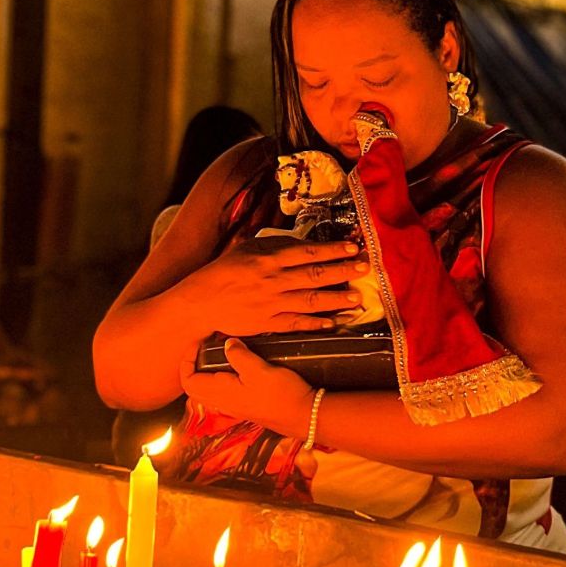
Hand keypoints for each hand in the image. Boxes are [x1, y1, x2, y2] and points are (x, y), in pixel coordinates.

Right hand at [173, 237, 369, 339]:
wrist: (201, 301)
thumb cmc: (225, 271)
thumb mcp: (248, 248)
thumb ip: (275, 245)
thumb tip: (301, 242)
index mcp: (268, 258)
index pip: (307, 252)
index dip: (332, 249)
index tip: (352, 247)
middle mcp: (273, 280)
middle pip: (314, 275)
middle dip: (342, 271)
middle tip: (364, 268)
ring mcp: (271, 304)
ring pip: (310, 300)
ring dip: (336, 299)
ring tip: (357, 297)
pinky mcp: (267, 324)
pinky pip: (296, 323)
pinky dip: (315, 323)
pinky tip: (332, 322)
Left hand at [180, 339, 315, 437]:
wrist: (305, 416)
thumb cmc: (282, 395)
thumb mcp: (260, 370)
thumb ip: (240, 356)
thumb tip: (227, 343)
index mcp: (222, 393)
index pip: (189, 382)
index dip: (186, 362)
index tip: (197, 344)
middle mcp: (225, 402)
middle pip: (196, 386)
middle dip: (195, 365)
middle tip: (205, 346)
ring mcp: (236, 405)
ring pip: (211, 388)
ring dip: (209, 370)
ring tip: (221, 351)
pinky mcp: (247, 404)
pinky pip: (225, 390)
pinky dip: (224, 375)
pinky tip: (239, 363)